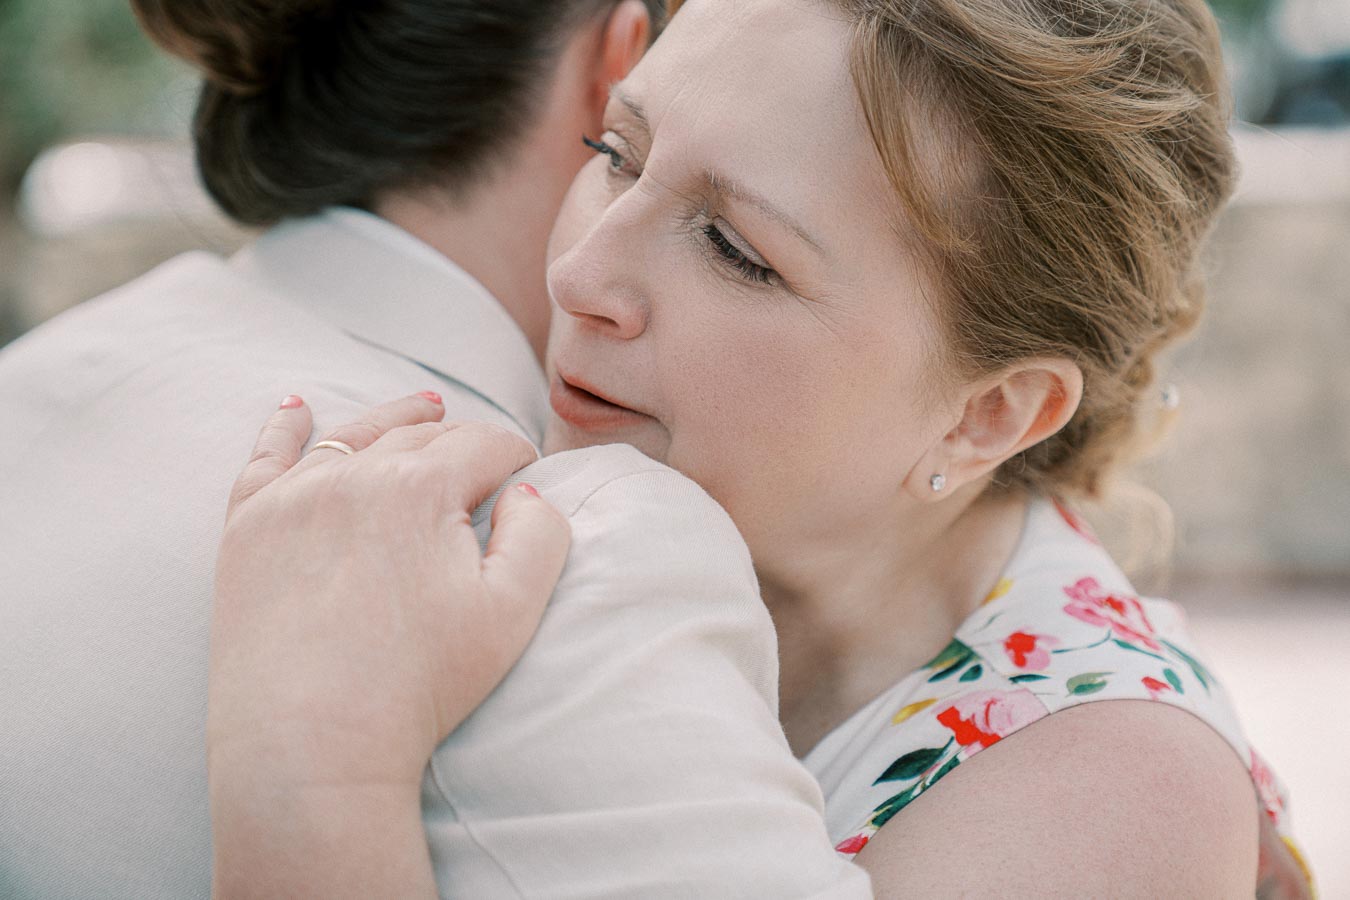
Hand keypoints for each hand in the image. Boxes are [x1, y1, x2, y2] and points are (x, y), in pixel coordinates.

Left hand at [207, 393, 569, 897]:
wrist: (308, 746)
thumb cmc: (419, 685)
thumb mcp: (512, 613)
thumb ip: (540, 534)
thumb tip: (525, 490)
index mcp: (423, 488)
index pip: (485, 445)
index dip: (517, 457)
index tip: (528, 477)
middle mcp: (353, 476)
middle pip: (423, 435)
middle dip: (463, 440)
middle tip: (485, 461)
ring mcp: (292, 498)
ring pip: (355, 434)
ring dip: (396, 416)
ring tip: (425, 405)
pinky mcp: (247, 529)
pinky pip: (265, 457)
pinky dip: (283, 425)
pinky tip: (297, 405)